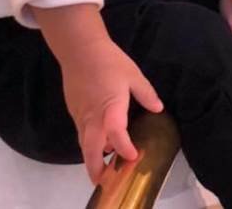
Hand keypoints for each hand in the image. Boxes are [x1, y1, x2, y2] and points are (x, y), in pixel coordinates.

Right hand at [60, 36, 162, 183]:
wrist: (80, 49)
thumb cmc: (109, 61)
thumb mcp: (133, 75)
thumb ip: (146, 94)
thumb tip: (158, 108)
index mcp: (111, 107)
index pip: (116, 134)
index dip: (124, 148)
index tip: (133, 157)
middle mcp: (93, 116)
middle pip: (91, 150)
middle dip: (97, 168)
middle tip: (105, 181)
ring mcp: (81, 115)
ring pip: (84, 143)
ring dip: (93, 157)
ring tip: (105, 167)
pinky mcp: (74, 111)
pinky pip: (81, 132)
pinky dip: (89, 142)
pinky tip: (99, 141)